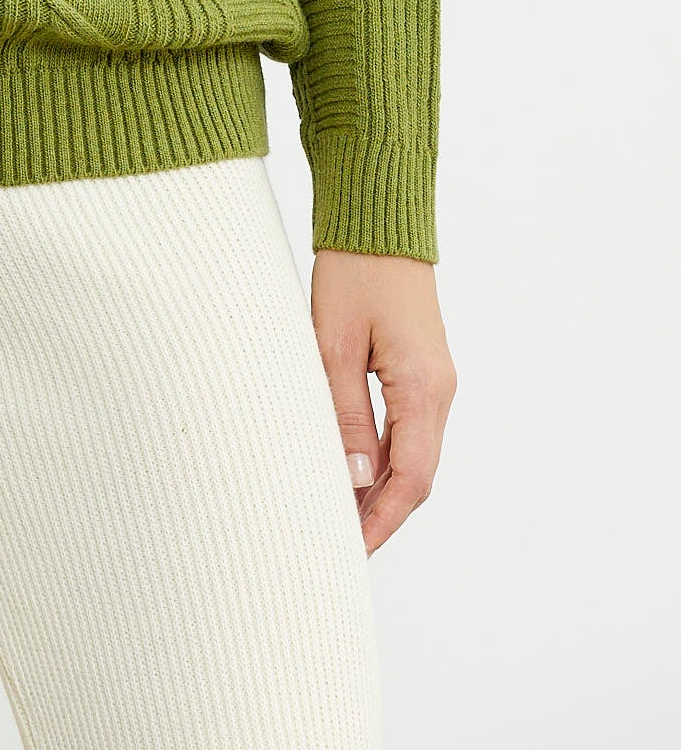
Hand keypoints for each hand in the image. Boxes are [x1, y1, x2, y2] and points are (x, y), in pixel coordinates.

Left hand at [310, 249, 456, 554]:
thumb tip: (353, 479)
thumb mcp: (334, 342)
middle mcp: (438, 391)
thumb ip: (344, 412)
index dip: (382, 521)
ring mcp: (433, 380)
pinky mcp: (420, 369)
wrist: (379, 220)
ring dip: (381, 488)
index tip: (352, 552)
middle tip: (340, 545)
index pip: (410, 479)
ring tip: (339, 516)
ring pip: (412, 454)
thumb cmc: (354, 271)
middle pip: (417, 475)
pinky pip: (407, 428)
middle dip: (382, 514)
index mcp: (422, 388)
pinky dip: (383, 457)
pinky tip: (351, 468)